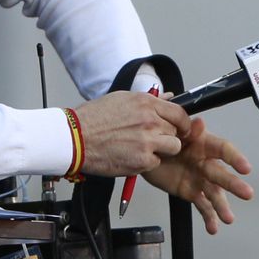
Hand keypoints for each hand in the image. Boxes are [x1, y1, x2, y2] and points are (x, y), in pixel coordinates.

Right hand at [71, 91, 190, 176]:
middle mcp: (150, 120)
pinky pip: (156, 162)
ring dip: (161, 149)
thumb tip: (169, 97)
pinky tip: (131, 155)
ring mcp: (148, 141)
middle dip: (167, 135)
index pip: (179, 113)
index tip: (180, 128)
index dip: (182, 123)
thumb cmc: (93, 118)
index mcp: (146, 103)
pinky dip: (147, 161)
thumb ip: (148, 100)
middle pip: (176, 131)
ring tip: (142, 148)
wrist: (75, 138)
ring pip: (172, 147)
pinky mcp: (143, 160)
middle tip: (150, 138)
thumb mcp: (121, 99)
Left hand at [141, 117, 253, 235]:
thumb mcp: (173, 128)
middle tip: (247, 193)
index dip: (235, 158)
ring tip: (228, 218)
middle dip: (234, 184)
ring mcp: (201, 179)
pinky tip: (213, 228)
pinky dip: (209, 218)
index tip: (246, 168)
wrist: (148, 151)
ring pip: (215, 194)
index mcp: (205, 144)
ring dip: (223, 206)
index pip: (224, 150)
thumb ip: (187, 128)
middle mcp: (207, 163)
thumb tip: (199, 123)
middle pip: (222, 174)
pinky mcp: (192, 193)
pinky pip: (203, 206)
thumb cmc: (165, 136)